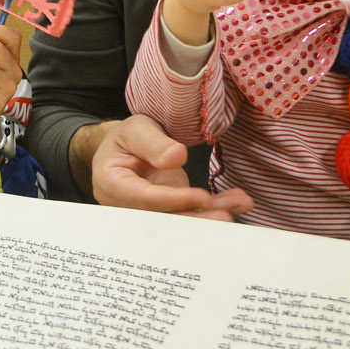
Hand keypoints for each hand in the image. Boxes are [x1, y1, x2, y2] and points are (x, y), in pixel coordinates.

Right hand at [91, 114, 254, 219]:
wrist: (127, 148)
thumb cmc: (127, 138)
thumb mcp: (136, 129)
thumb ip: (152, 142)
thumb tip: (175, 158)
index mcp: (111, 184)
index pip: (143, 198)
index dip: (172, 199)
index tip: (200, 196)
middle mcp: (129, 207)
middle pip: (163, 218)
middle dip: (195, 219)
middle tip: (225, 217)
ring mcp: (150, 213)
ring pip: (181, 219)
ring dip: (211, 215)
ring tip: (238, 206)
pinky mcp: (169, 211)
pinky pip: (192, 213)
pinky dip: (216, 208)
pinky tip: (238, 202)